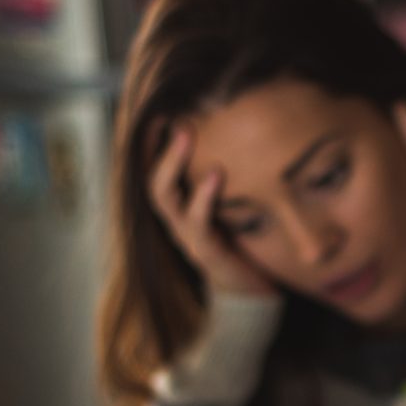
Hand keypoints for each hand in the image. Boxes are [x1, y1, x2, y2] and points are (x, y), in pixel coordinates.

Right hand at [147, 124, 275, 297]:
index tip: (161, 111)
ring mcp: (188, 238)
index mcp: (179, 210)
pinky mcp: (207, 254)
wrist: (254, 294)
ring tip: (186, 133)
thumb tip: (236, 133)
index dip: (152, 144)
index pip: (154, 173)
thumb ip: (226, 178)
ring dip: (173, 163)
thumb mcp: (232, 207)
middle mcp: (176, 222)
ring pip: (165, 199)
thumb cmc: (244, 244)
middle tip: (173, 117)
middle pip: (152, 181)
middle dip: (159, 148)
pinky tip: (216, 173)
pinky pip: (199, 223)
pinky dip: (204, 197)